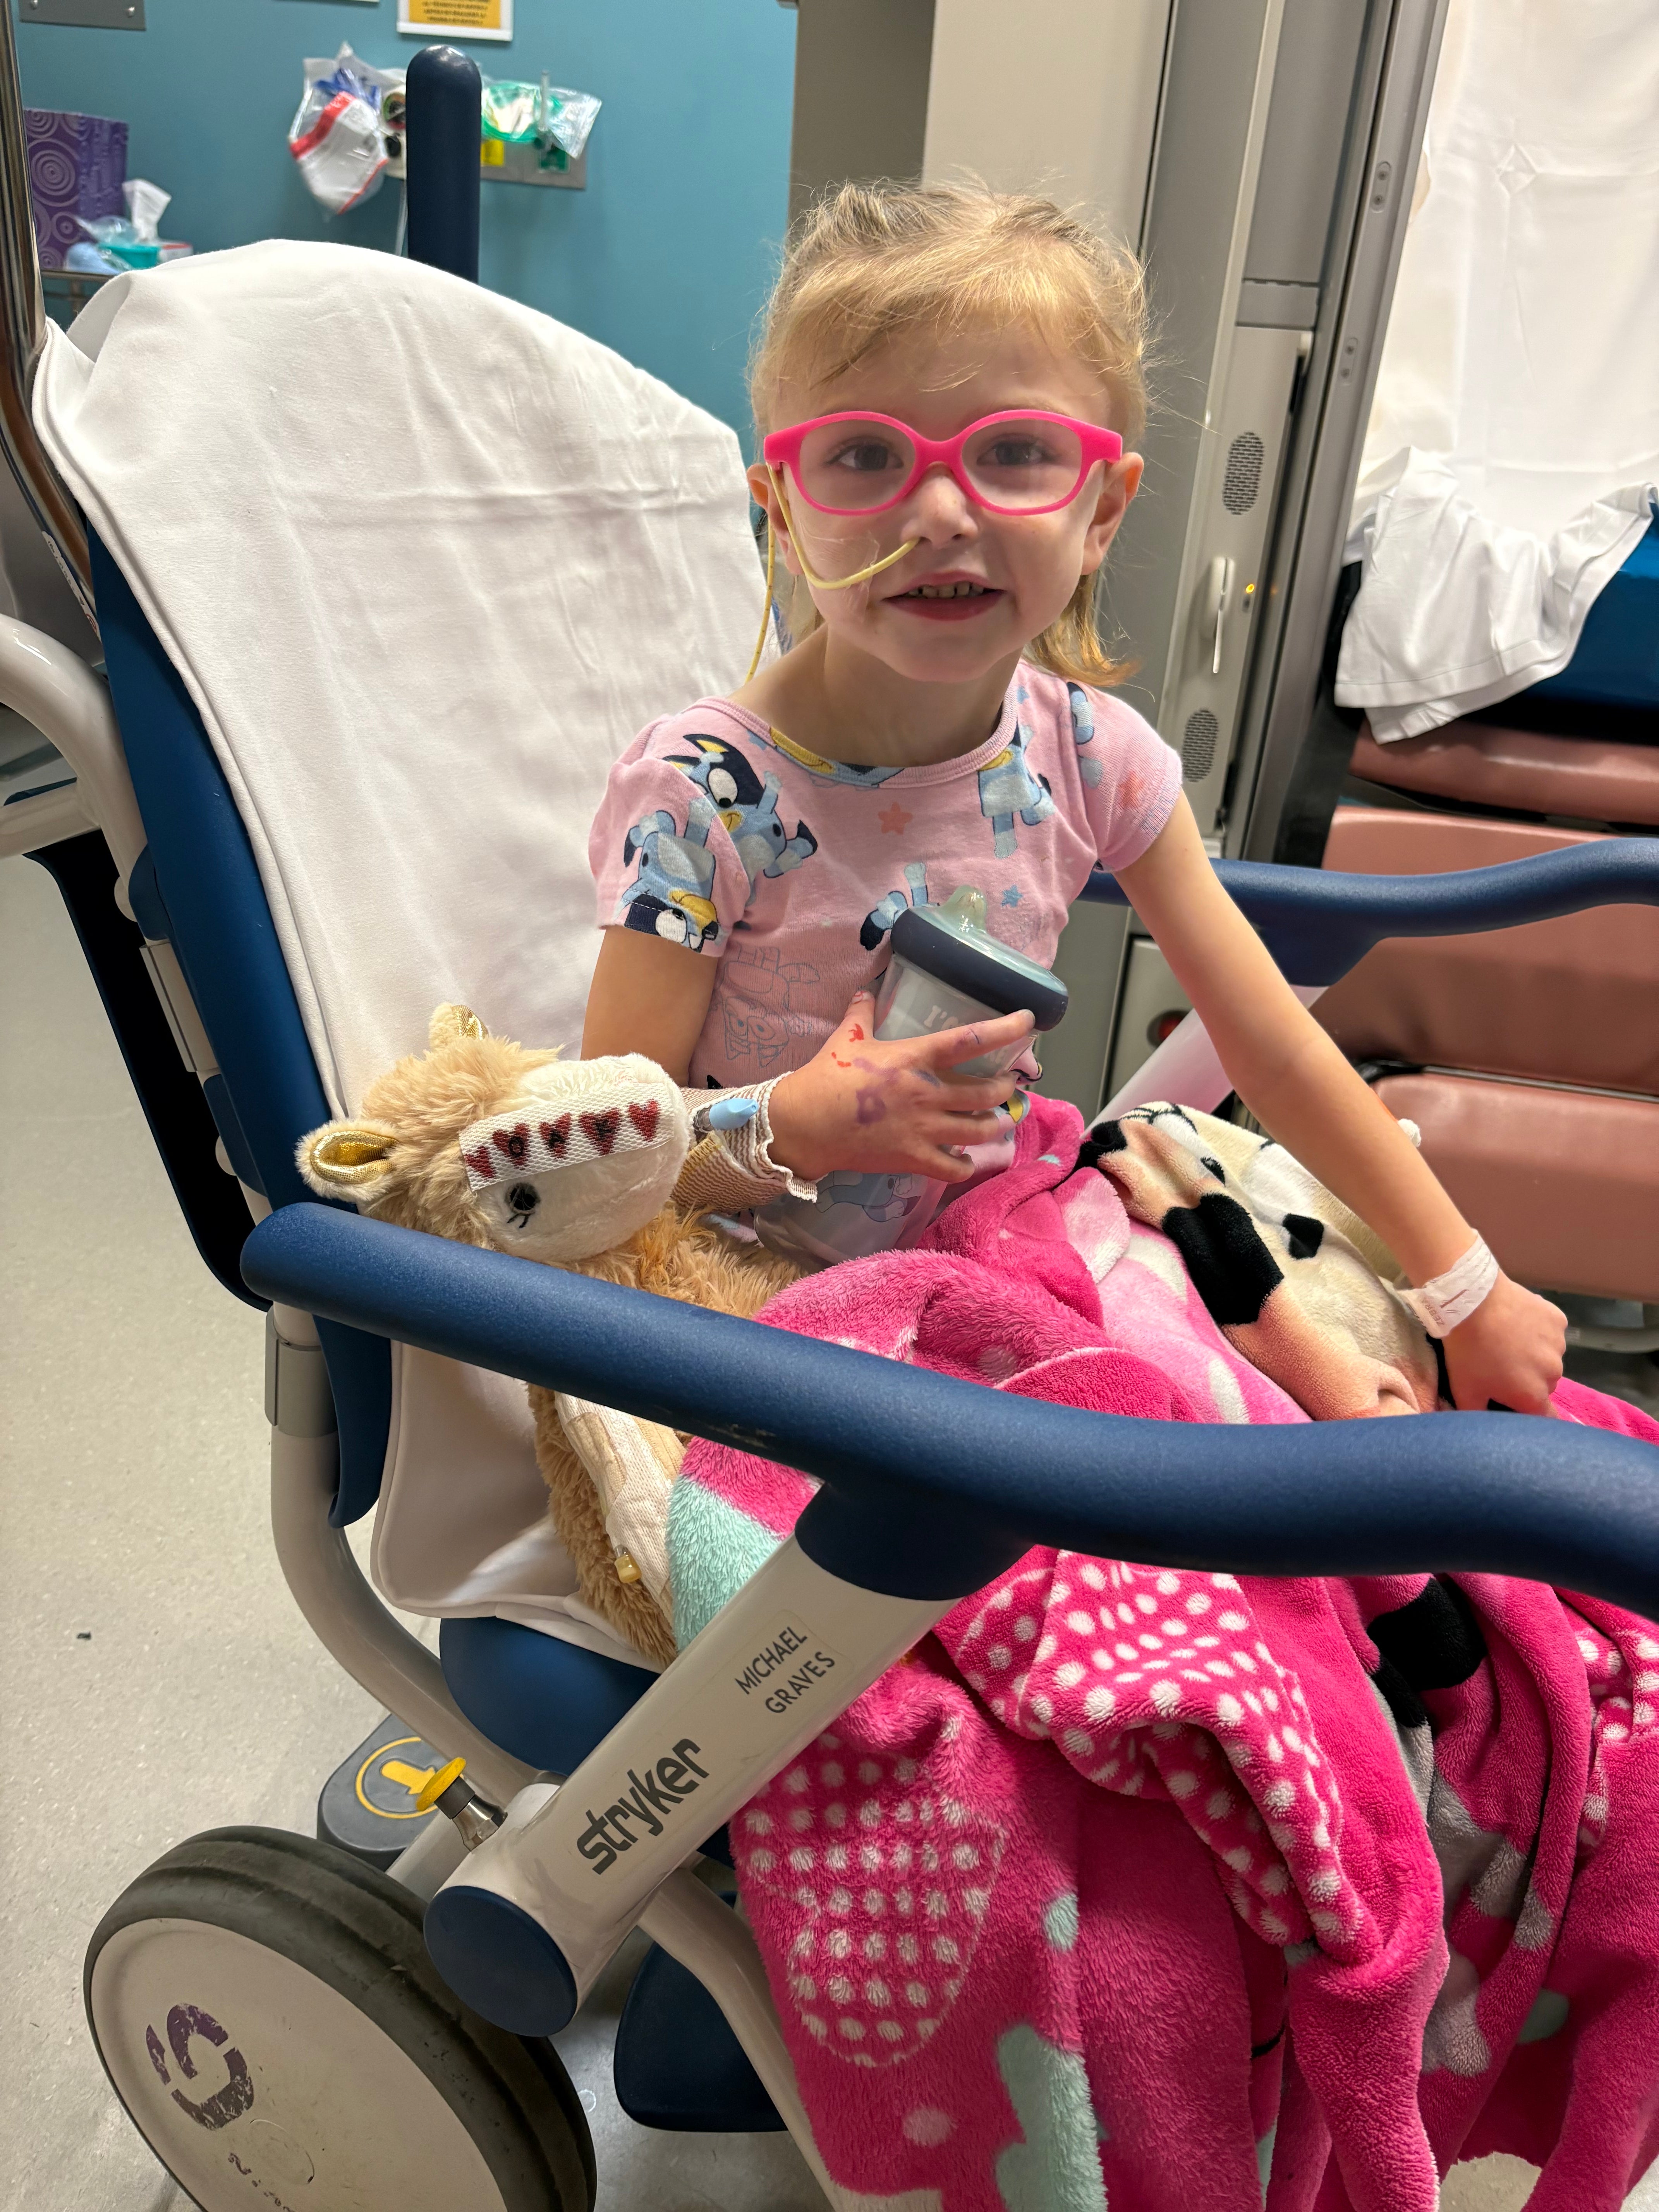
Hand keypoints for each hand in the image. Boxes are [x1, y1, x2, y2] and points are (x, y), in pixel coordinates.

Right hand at [768, 991, 1033, 1185]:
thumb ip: (862, 1012)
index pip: (970, 1039)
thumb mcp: (845, 1039)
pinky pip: (954, 1167)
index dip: (1005, 1029)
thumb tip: (867, 989)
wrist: (805, 1125)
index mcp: (914, 1059)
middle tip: (1010, 1083)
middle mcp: (927, 1093)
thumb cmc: (825, 1078)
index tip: (1029, 1021)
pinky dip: (966, 1165)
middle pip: (986, 1092)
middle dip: (1006, 1087)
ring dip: (996, 1124)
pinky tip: (967, 1160)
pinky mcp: (913, 1158)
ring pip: (979, 1130)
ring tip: (1001, 1119)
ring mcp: (923, 1129)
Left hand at [1442, 1272, 1567, 1414]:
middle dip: (1529, 1379)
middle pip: (1545, 1384)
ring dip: (1535, 1353)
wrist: (1471, 1301)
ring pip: (1549, 1357)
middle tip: (1502, 1365)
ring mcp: (1559, 1344)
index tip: (1516, 1401)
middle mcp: (1554, 1373)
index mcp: (1534, 1396)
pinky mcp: (1558, 1319)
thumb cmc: (1467, 1351)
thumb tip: (1484, 1429)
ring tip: (1508, 1339)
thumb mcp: (1464, 1390)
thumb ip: (1478, 1415)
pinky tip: (1518, 1321)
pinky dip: (1539, 1329)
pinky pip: (1551, 1331)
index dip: (1531, 1412)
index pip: (1545, 1417)